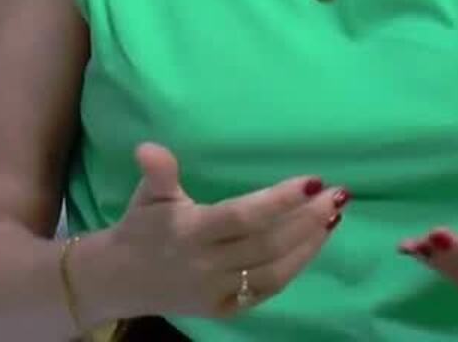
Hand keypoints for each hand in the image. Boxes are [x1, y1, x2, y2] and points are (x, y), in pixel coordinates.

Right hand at [99, 144, 345, 318]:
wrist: (120, 281)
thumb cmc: (142, 228)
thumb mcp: (146, 195)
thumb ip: (158, 172)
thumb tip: (149, 148)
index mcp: (189, 232)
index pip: (242, 216)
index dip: (279, 200)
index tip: (313, 181)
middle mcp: (207, 264)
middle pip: (267, 243)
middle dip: (306, 219)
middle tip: (338, 194)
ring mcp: (218, 291)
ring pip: (273, 269)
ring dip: (308, 243)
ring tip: (333, 215)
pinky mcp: (225, 309)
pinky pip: (267, 289)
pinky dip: (294, 267)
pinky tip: (314, 242)